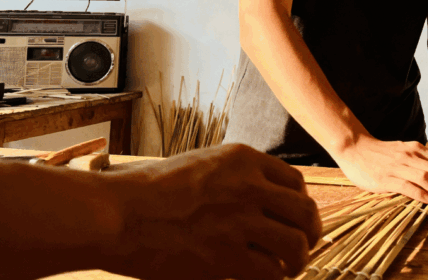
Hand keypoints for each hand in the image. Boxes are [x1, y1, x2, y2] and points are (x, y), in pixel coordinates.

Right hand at [111, 143, 320, 279]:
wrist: (116, 214)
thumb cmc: (150, 192)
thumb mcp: (202, 165)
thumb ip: (236, 177)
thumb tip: (265, 200)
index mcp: (244, 159)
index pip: (296, 182)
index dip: (300, 205)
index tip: (293, 221)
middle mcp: (249, 185)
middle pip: (306, 212)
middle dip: (310, 233)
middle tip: (303, 248)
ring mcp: (240, 220)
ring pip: (296, 244)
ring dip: (297, 260)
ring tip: (288, 268)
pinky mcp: (226, 256)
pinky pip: (270, 271)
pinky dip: (273, 278)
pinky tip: (264, 278)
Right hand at [334, 135, 427, 205]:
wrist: (355, 148)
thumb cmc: (380, 153)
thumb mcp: (403, 150)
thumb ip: (418, 159)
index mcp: (416, 149)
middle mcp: (410, 156)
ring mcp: (398, 167)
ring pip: (427, 178)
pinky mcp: (386, 178)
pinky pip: (408, 186)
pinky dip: (421, 194)